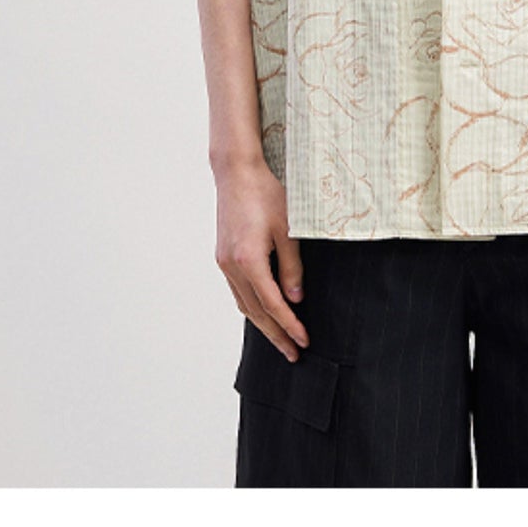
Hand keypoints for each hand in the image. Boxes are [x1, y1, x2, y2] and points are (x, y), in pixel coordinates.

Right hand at [214, 155, 308, 361]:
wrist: (236, 172)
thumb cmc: (265, 194)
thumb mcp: (287, 229)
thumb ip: (292, 266)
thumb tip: (296, 298)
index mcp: (249, 261)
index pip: (273, 305)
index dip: (290, 325)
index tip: (304, 341)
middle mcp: (232, 267)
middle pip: (256, 312)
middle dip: (276, 335)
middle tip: (293, 354)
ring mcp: (224, 263)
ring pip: (244, 304)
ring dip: (263, 324)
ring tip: (281, 339)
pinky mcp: (223, 256)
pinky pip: (238, 291)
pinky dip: (252, 306)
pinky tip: (263, 312)